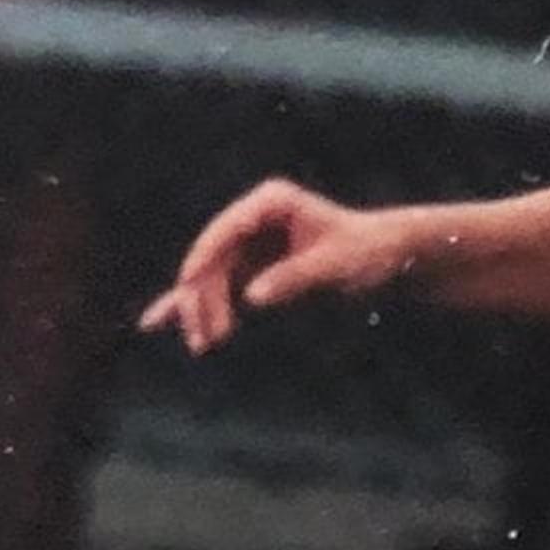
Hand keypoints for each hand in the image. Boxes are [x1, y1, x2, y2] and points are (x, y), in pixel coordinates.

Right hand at [142, 180, 432, 354]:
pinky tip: (159, 321)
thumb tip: (252, 298)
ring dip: (202, 310)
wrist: (390, 258)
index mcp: (271, 203)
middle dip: (203, 297)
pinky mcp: (253, 268)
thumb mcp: (335, 266)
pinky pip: (217, 287)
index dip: (204, 260)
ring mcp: (250, 243)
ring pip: (210, 277)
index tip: (189, 287)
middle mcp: (253, 218)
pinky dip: (196, 305)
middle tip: (207, 339)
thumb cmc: (368, 253)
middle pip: (212, 258)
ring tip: (202, 347)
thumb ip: (293, 279)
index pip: (225, 230)